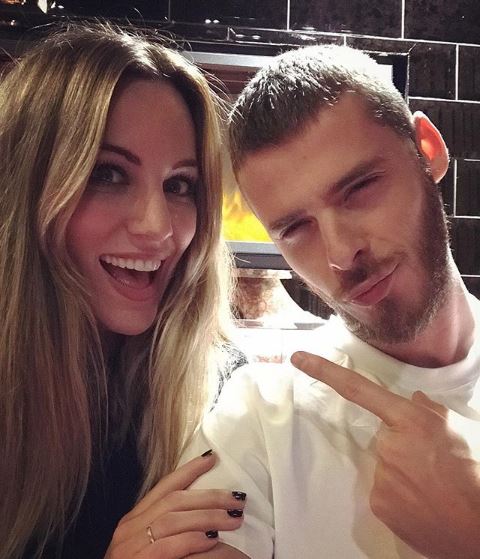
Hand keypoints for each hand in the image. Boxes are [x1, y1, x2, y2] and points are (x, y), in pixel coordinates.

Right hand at [105, 451, 245, 558]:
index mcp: (132, 520)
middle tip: (237, 497)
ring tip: (233, 518)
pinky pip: (168, 546)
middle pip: (174, 500)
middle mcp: (129, 528)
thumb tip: (202, 511)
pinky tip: (212, 539)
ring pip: (173, 519)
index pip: (164, 486)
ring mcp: (130, 546)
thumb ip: (167, 528)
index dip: (189, 470)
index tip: (211, 458)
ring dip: (207, 516)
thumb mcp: (146, 544)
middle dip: (209, 496)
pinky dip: (191, 540)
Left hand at [291, 351, 479, 558]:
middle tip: (428, 465)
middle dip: (400, 448)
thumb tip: (415, 398)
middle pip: (381, 438)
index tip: (297, 358)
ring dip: (401, 473)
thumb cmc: (467, 474)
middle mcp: (387, 444)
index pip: (357, 389)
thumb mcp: (451, 433)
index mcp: (407, 420)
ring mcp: (380, 474)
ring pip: (383, 466)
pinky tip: (418, 502)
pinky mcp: (377, 501)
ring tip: (428, 486)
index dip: (324, 371)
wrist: (474, 527)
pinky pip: (382, 490)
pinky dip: (398, 494)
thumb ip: (428, 411)